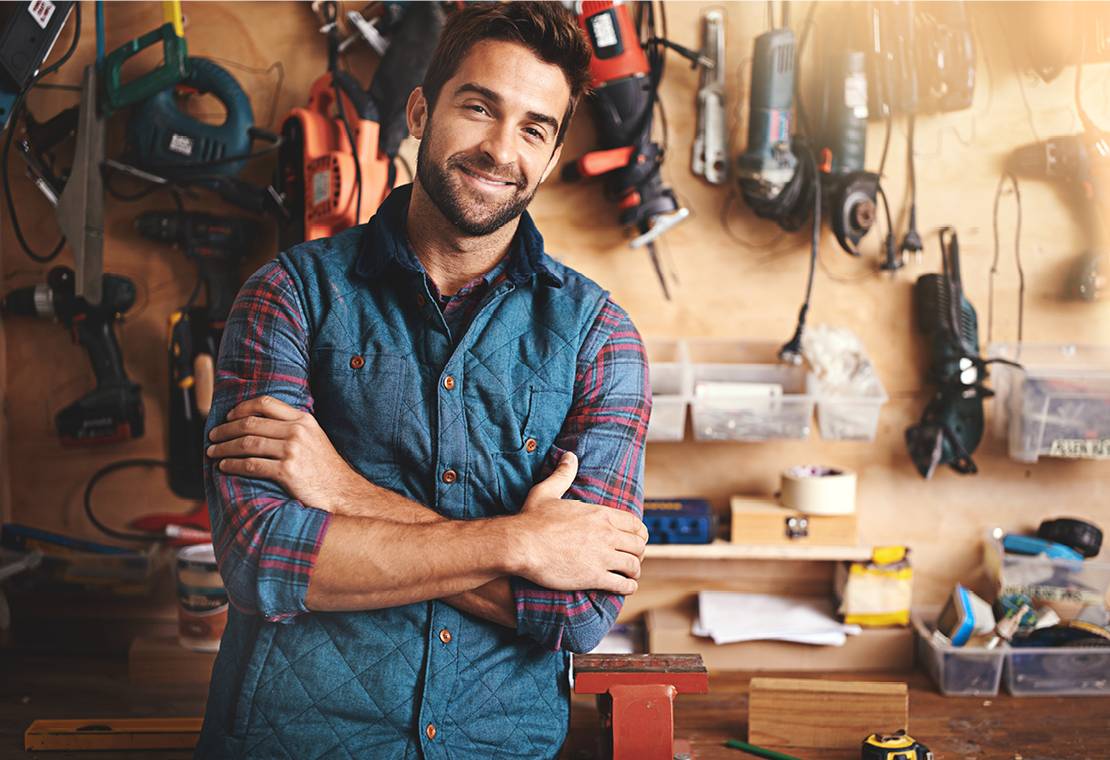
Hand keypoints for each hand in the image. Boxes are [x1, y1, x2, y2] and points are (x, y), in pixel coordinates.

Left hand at [206, 395, 363, 512]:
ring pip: (247, 443)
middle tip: (213, 436)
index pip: (265, 403)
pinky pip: (250, 465)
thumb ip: (294, 428)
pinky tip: (224, 467)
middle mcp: (297, 431)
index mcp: (304, 420)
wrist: (343, 493)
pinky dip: (232, 465)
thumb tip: (261, 425)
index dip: (242, 408)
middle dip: (226, 429)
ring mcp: (292, 450)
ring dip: (224, 447)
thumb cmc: (327, 470)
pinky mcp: (287, 471)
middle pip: (250, 423)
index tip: (229, 417)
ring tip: (212, 452)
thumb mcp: (315, 439)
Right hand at [512, 452, 647, 595]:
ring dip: (634, 572)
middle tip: (633, 559)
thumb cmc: (532, 519)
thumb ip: (563, 474)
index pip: (635, 524)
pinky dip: (628, 588)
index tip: (636, 539)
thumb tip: (569, 456)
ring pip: (634, 565)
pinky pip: (622, 584)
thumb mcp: (547, 491)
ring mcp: (602, 556)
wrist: (521, 544)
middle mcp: (606, 534)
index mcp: (600, 514)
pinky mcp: (594, 576)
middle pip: (639, 545)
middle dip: (638, 553)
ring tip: (630, 576)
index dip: (639, 533)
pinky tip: (626, 588)